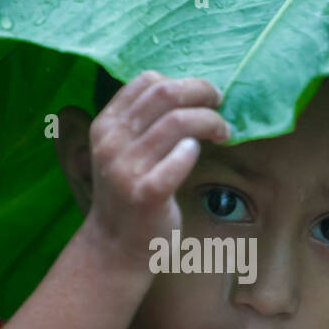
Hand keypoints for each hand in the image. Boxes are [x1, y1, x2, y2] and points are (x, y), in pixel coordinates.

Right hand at [84, 70, 229, 265]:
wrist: (116, 247)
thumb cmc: (129, 193)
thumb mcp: (122, 151)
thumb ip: (143, 122)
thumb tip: (189, 91)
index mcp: (106, 125)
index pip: (146, 81)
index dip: (182, 81)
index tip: (202, 97)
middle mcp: (112, 142)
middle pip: (165, 94)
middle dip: (201, 93)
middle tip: (219, 105)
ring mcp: (126, 169)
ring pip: (178, 122)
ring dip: (210, 121)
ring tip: (223, 132)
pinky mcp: (147, 194)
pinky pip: (180, 159)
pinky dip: (194, 151)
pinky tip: (199, 154)